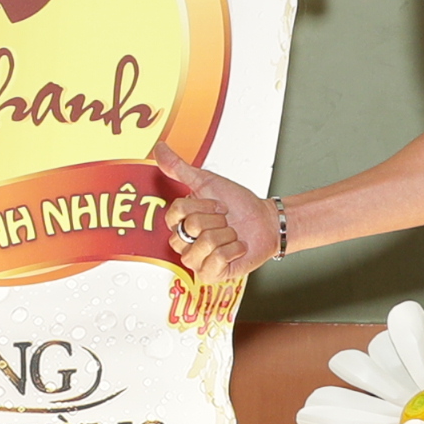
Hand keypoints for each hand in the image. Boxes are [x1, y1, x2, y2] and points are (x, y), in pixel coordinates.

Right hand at [153, 148, 277, 279]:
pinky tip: (237, 247)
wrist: (265, 221)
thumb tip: (159, 148)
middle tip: (226, 221)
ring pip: (205, 244)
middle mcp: (184, 244)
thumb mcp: (207, 182)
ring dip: (227, 235)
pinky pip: (216, 260)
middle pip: (191, 228)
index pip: (177, 213)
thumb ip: (179, 168)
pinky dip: (233, 250)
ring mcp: (196, 262)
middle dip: (216, 220)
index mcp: (179, 224)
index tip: (218, 205)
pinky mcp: (210, 275)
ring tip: (231, 235)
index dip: (202, 206)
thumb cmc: (238, 204)